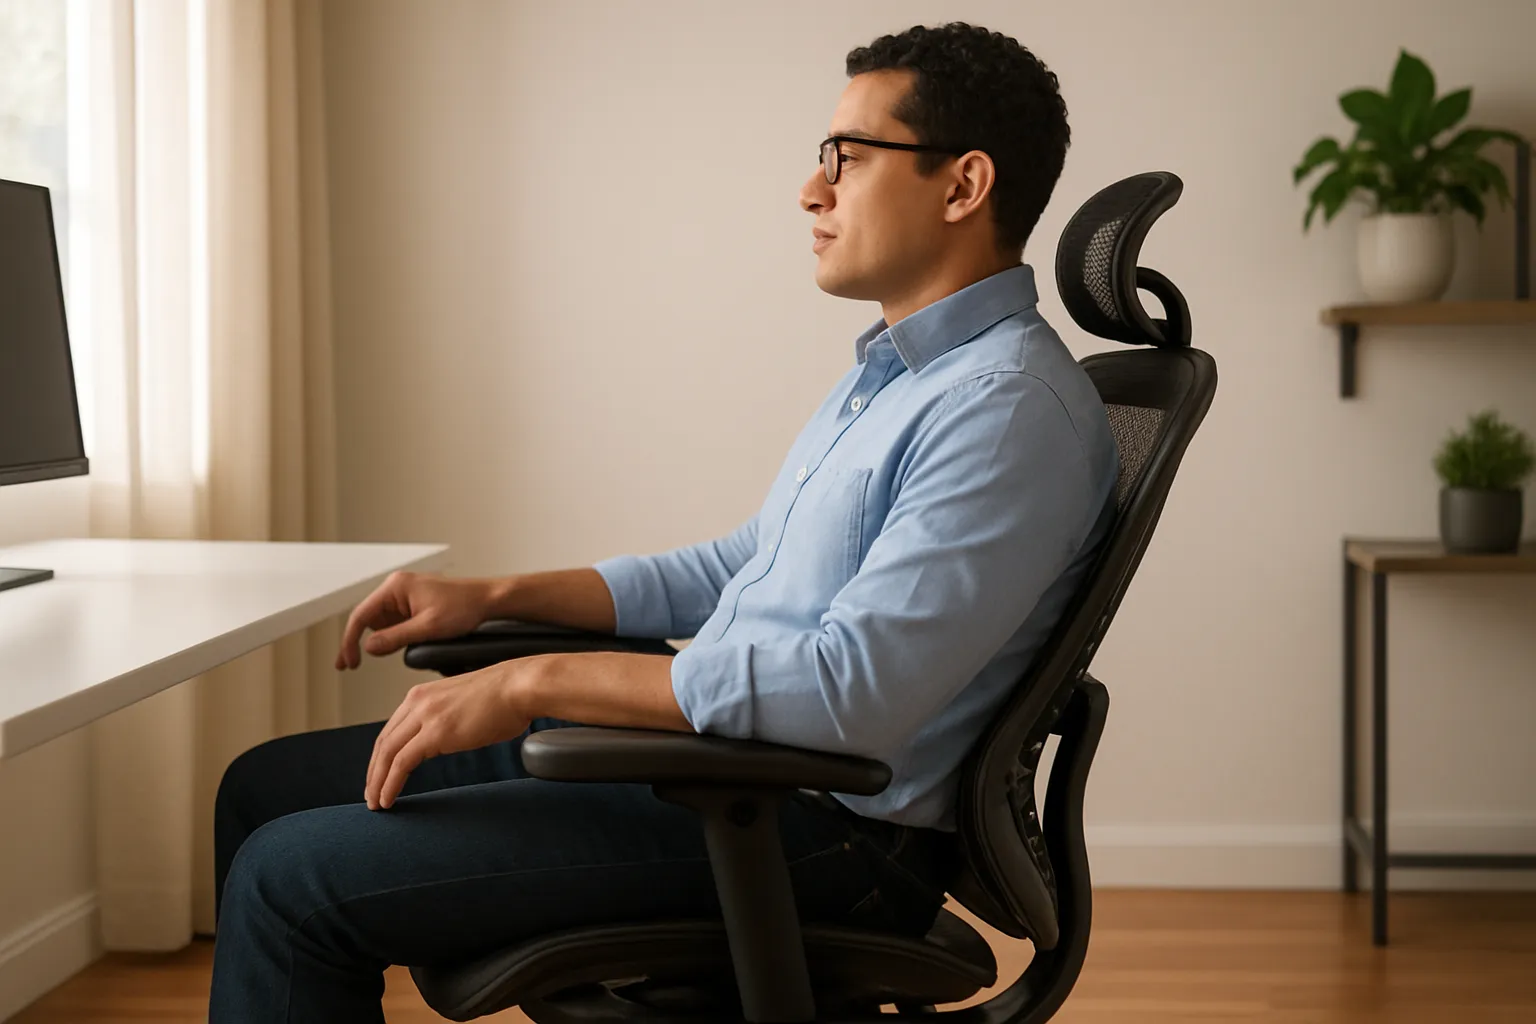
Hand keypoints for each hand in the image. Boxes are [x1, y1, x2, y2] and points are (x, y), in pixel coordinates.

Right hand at [337, 572, 498, 669]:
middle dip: (363, 642)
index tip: (348, 662)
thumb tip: (368, 648)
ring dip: (383, 640)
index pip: (361, 615)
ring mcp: (405, 596)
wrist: (488, 600)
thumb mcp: (428, 628)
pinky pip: (395, 623)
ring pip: (381, 623)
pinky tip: (408, 643)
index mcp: (395, 587)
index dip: (350, 641)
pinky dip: (395, 636)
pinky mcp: (414, 604)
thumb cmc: (464, 607)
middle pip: (368, 619)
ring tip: (406, 645)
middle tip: (350, 666)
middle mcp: (396, 588)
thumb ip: (395, 638)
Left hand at [364, 662, 534, 809]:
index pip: (392, 730)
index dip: (381, 757)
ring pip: (387, 754)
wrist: (521, 686)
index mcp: (422, 695)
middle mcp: (417, 702)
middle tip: (371, 794)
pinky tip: (388, 798)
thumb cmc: (505, 698)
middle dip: (373, 772)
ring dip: (377, 782)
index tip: (379, 776)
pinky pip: (402, 763)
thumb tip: (448, 739)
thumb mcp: (464, 705)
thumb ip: (447, 720)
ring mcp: (425, 716)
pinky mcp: (436, 733)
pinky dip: (390, 784)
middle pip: (383, 742)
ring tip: (376, 803)